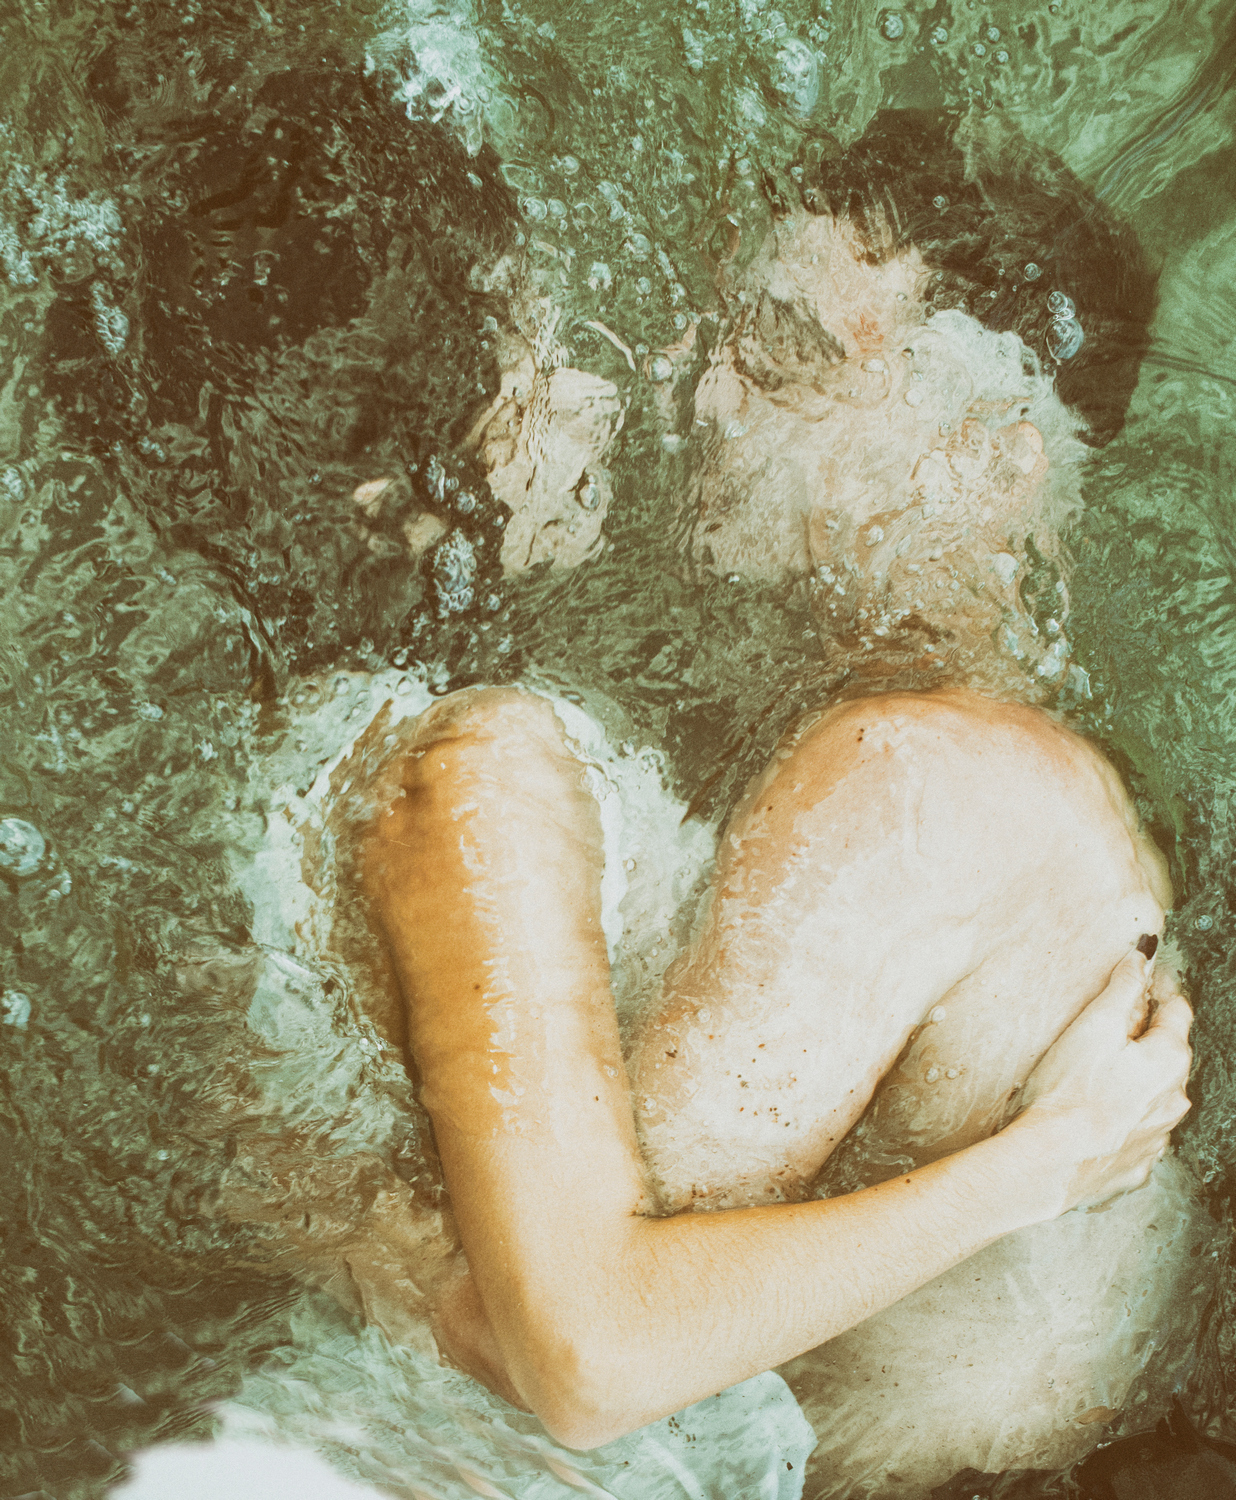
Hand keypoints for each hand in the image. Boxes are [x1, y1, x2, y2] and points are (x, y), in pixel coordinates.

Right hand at [1016, 944, 1191, 1213]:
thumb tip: (1140, 958)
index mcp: (1169, 1061)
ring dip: (1134, 1083)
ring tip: (1094, 1076)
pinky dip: (1121, 1122)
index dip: (1157, 991)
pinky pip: (1135, 1134)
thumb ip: (1122, 988)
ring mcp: (1158, 1137)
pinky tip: (1094, 1118)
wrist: (1051, 1163)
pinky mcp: (1135, 1165)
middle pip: (1167, 1056)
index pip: (1177, 1011)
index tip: (1140, 982)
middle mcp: (1174, 1100)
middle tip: (1106, 1029)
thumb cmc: (1068, 1093)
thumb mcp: (1094, 1025)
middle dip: (1143, 1039)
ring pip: (1153, 1097)